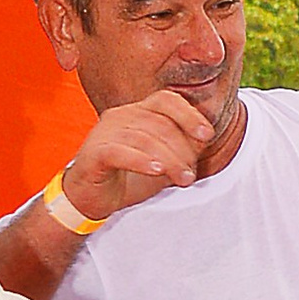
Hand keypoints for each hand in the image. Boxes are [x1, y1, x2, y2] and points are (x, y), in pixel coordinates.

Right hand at [60, 89, 216, 221]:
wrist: (91, 198)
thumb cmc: (128, 176)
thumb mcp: (163, 162)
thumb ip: (183, 148)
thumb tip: (206, 138)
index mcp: (138, 111)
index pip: (166, 101)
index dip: (189, 115)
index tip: (207, 135)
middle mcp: (120, 116)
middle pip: (159, 124)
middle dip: (182, 150)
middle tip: (191, 174)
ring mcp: (104, 132)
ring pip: (143, 139)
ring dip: (169, 160)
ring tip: (183, 179)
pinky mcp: (94, 153)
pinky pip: (119, 152)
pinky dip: (141, 161)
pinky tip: (157, 171)